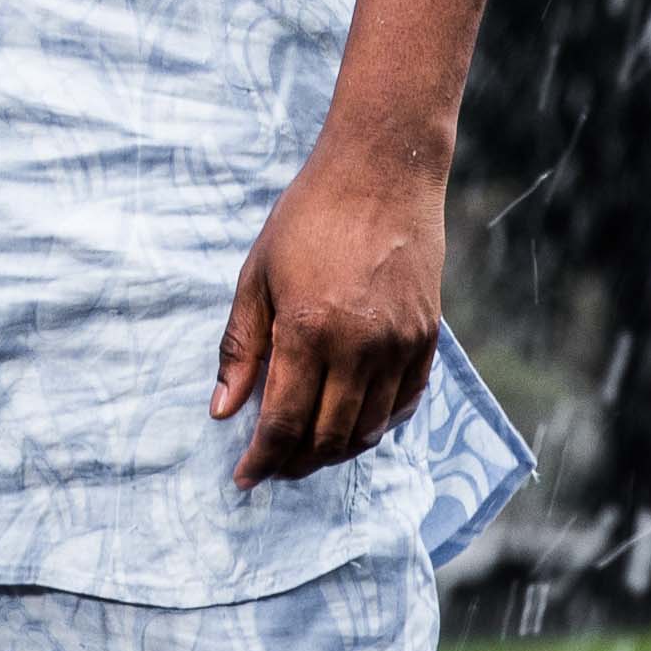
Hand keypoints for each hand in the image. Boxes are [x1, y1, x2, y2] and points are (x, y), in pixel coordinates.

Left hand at [213, 160, 447, 487]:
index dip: (263, 459)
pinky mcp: (426, 338)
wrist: (382, 173)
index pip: (284, 422)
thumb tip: (223, 410)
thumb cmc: (309, 218)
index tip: (246, 478)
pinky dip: (377, 424)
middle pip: (329, 437)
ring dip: (336, 449)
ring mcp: (400, 345)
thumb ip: (241, 348)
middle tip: (275, 466)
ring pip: (369, 429)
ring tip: (309, 448)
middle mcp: (360, 347)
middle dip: (297, 462)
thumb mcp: (257, 276)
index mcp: (308, 330)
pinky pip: (404, 404)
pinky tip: (354, 421)